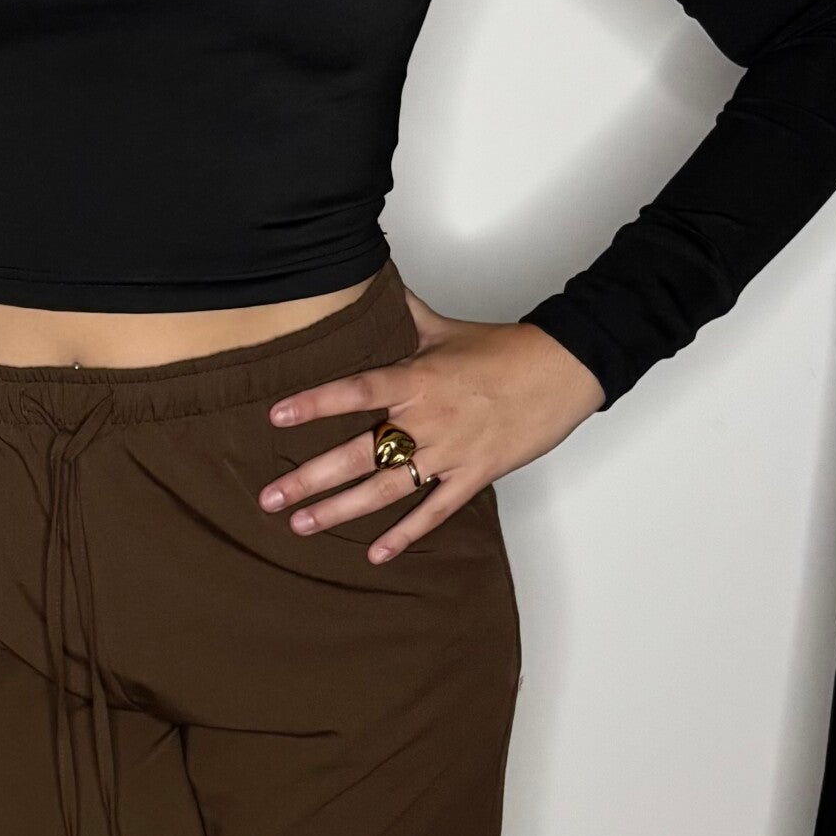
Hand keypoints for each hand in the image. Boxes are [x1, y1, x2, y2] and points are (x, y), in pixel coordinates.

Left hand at [257, 287, 605, 562]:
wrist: (565, 371)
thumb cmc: (505, 350)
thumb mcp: (445, 328)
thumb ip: (402, 313)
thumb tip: (372, 282)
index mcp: (417, 379)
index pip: (356, 391)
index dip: (315, 403)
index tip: (276, 417)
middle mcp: (427, 420)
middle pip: (359, 453)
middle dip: (310, 478)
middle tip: (269, 497)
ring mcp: (450, 453)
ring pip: (387, 489)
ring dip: (341, 510)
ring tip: (301, 525)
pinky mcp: (474, 476)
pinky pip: (435, 511)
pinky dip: (406, 535)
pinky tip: (376, 554)